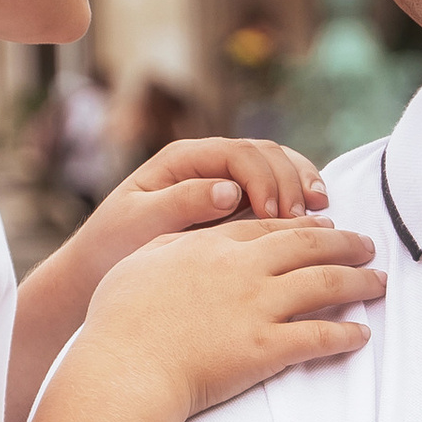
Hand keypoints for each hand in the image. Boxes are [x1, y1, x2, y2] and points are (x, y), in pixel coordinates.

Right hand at [80, 209, 383, 415]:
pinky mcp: (266, 348)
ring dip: (359, 282)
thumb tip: (181, 238)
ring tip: (380, 282)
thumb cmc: (119, 322)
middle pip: (308, 246)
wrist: (126, 369)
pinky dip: (346, 335)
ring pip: (325, 285)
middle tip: (368, 244)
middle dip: (344, 242)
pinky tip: (362, 335)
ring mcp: (258, 308)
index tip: (321, 226)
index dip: (300, 225)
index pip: (268, 227)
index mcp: (211, 246)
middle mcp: (242, 270)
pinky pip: (318, 337)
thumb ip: (167, 246)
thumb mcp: (138, 264)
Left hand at [85, 133, 328, 265]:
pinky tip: (312, 218)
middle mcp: (207, 162)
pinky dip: (297, 199)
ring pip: (277, 166)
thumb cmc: (114, 246)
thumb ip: (182, 203)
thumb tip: (229, 190)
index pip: (237, 153)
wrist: (101, 268)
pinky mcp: (235, 203)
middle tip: (303, 219)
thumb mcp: (140, 223)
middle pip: (264, 154)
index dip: (262, 178)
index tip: (273, 213)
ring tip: (320, 213)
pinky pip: (276, 189)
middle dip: (290, 182)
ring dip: (301, 185)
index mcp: (183, 159)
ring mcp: (224, 180)